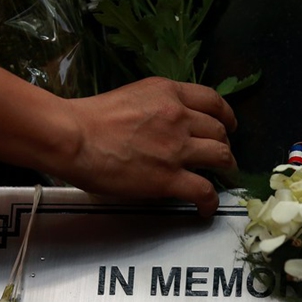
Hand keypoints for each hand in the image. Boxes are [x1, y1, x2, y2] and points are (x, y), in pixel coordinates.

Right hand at [59, 77, 236, 215]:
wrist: (72, 137)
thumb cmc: (90, 118)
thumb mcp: (133, 96)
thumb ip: (157, 106)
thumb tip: (168, 123)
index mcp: (168, 93)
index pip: (212, 100)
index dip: (226, 115)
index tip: (228, 125)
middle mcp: (179, 117)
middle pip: (219, 131)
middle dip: (224, 144)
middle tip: (221, 156)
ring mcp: (177, 148)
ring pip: (221, 157)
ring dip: (227, 168)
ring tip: (225, 177)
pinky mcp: (169, 178)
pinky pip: (204, 191)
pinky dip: (211, 201)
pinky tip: (207, 208)